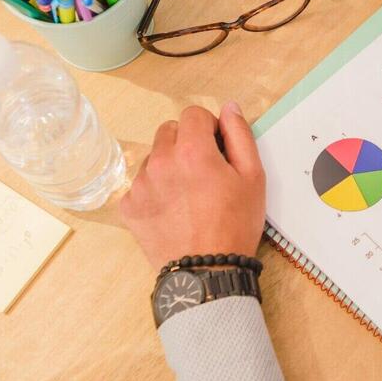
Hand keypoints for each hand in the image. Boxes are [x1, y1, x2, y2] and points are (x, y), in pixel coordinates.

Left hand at [120, 102, 266, 269]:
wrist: (206, 272)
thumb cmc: (235, 224)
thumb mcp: (253, 177)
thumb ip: (240, 135)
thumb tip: (229, 108)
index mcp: (191, 150)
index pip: (194, 114)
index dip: (209, 128)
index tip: (218, 150)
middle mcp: (159, 162)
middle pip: (169, 131)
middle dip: (187, 142)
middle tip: (204, 172)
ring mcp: (140, 185)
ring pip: (154, 157)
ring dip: (169, 165)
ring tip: (188, 195)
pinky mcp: (129, 206)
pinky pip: (141, 184)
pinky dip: (155, 190)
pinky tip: (173, 210)